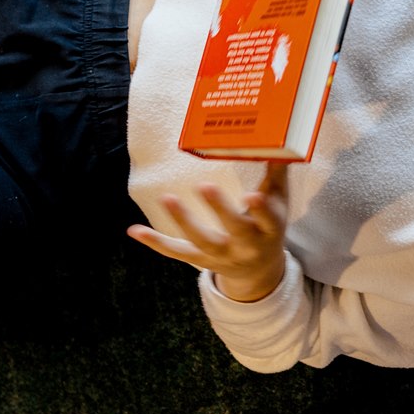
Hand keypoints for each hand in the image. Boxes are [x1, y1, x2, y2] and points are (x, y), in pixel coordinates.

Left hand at [128, 165, 290, 302]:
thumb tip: (278, 142)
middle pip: (235, 230)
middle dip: (220, 210)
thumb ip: (276, 176)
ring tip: (167, 198)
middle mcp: (247, 246)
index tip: (251, 196)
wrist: (259, 271)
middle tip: (205, 186)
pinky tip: (134, 230)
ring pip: (202, 241)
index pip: (268, 220)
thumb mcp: (279, 205)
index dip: (261, 211)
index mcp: (270, 231)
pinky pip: (177, 252)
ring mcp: (222, 255)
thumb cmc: (268, 227)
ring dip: (184, 220)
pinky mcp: (201, 260)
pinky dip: (156, 242)